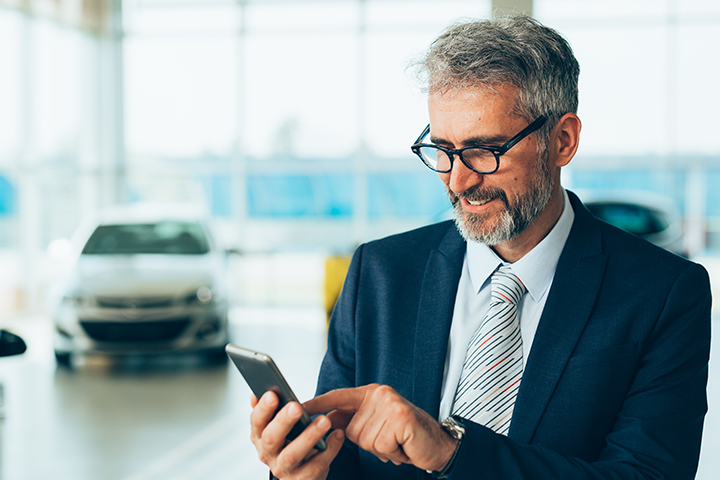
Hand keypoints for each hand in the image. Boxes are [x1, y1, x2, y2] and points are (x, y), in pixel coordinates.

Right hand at [250, 391, 345, 479]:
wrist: (302, 476)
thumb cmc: (289, 444)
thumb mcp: (276, 429)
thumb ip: (268, 412)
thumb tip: (255, 394)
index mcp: (261, 437)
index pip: (256, 422)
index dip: (263, 409)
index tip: (273, 394)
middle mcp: (268, 454)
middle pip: (272, 438)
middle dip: (283, 421)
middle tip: (296, 407)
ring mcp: (285, 469)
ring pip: (293, 455)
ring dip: (309, 436)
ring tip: (325, 420)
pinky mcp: (303, 479)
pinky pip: (317, 465)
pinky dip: (329, 449)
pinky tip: (338, 434)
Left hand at [304, 384, 456, 471]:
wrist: (439, 446)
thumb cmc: (405, 437)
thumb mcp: (376, 424)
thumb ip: (353, 420)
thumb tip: (323, 423)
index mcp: (371, 393)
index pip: (337, 397)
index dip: (317, 404)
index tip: (295, 407)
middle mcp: (380, 394)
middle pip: (351, 429)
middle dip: (368, 443)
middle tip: (390, 440)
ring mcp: (390, 404)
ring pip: (365, 440)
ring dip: (381, 449)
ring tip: (398, 443)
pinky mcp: (400, 418)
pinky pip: (380, 446)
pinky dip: (392, 453)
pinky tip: (404, 446)